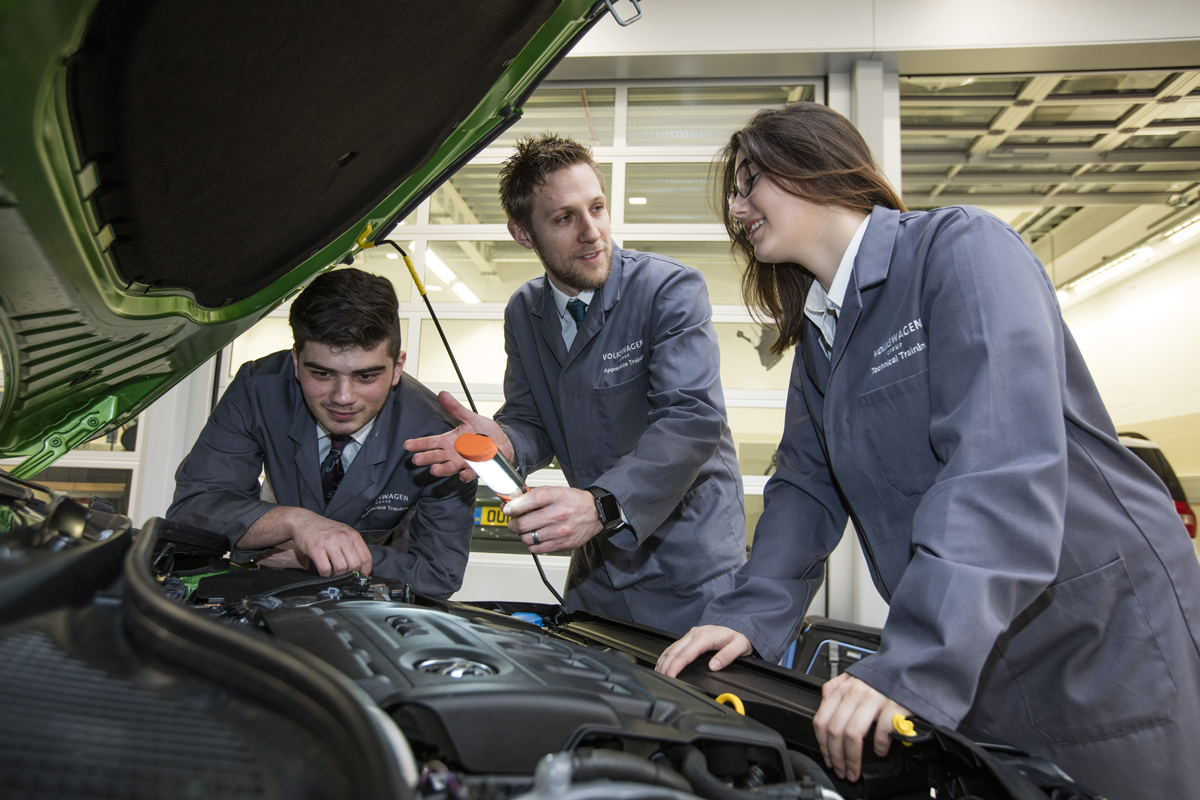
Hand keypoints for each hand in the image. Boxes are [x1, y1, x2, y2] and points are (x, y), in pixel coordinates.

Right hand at [242, 506, 371, 575]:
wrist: (298, 521)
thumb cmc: (320, 531)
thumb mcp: (339, 536)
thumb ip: (348, 549)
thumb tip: (359, 571)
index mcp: (351, 535)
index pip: (366, 558)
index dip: (364, 572)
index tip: (359, 579)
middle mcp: (343, 537)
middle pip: (355, 565)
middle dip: (349, 575)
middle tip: (342, 578)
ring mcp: (330, 542)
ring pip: (342, 568)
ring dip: (336, 575)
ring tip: (331, 575)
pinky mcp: (316, 548)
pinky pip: (326, 568)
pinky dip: (325, 574)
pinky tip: (320, 571)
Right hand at [404, 391, 513, 480]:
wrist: (502, 443)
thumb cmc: (485, 432)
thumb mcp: (470, 418)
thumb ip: (455, 408)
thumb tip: (442, 394)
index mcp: (450, 441)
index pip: (431, 442)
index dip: (419, 444)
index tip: (407, 445)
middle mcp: (454, 453)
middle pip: (436, 457)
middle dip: (426, 458)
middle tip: (416, 459)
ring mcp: (464, 462)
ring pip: (450, 467)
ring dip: (442, 469)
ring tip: (434, 469)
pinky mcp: (476, 469)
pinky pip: (470, 473)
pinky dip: (466, 475)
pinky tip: (462, 475)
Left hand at [504, 486, 602, 553]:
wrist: (595, 513)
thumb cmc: (573, 501)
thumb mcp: (554, 491)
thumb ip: (533, 496)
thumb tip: (511, 503)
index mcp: (555, 497)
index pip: (526, 502)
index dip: (511, 507)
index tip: (507, 509)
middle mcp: (558, 514)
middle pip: (522, 524)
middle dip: (512, 524)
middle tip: (513, 522)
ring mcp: (560, 531)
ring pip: (527, 538)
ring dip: (522, 535)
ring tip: (526, 530)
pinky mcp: (562, 544)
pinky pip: (536, 549)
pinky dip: (532, 544)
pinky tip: (536, 537)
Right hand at [655, 625, 752, 677]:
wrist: (738, 624)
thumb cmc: (738, 636)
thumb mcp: (740, 646)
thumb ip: (727, 656)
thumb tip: (713, 666)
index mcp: (704, 637)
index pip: (684, 655)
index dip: (675, 667)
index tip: (670, 678)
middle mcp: (694, 634)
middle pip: (674, 652)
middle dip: (665, 666)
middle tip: (661, 680)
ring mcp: (690, 634)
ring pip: (671, 648)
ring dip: (663, 661)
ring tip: (659, 674)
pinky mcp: (689, 636)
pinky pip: (674, 646)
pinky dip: (666, 656)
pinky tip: (663, 663)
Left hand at [812, 673, 911, 782]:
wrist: (908, 667)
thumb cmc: (881, 677)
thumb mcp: (853, 678)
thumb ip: (836, 689)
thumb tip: (824, 704)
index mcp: (842, 689)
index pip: (821, 720)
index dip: (822, 745)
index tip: (828, 759)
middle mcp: (855, 693)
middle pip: (836, 731)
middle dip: (836, 757)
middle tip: (842, 771)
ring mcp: (874, 698)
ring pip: (853, 734)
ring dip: (852, 759)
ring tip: (855, 770)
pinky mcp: (894, 705)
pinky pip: (881, 731)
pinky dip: (880, 746)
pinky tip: (880, 751)